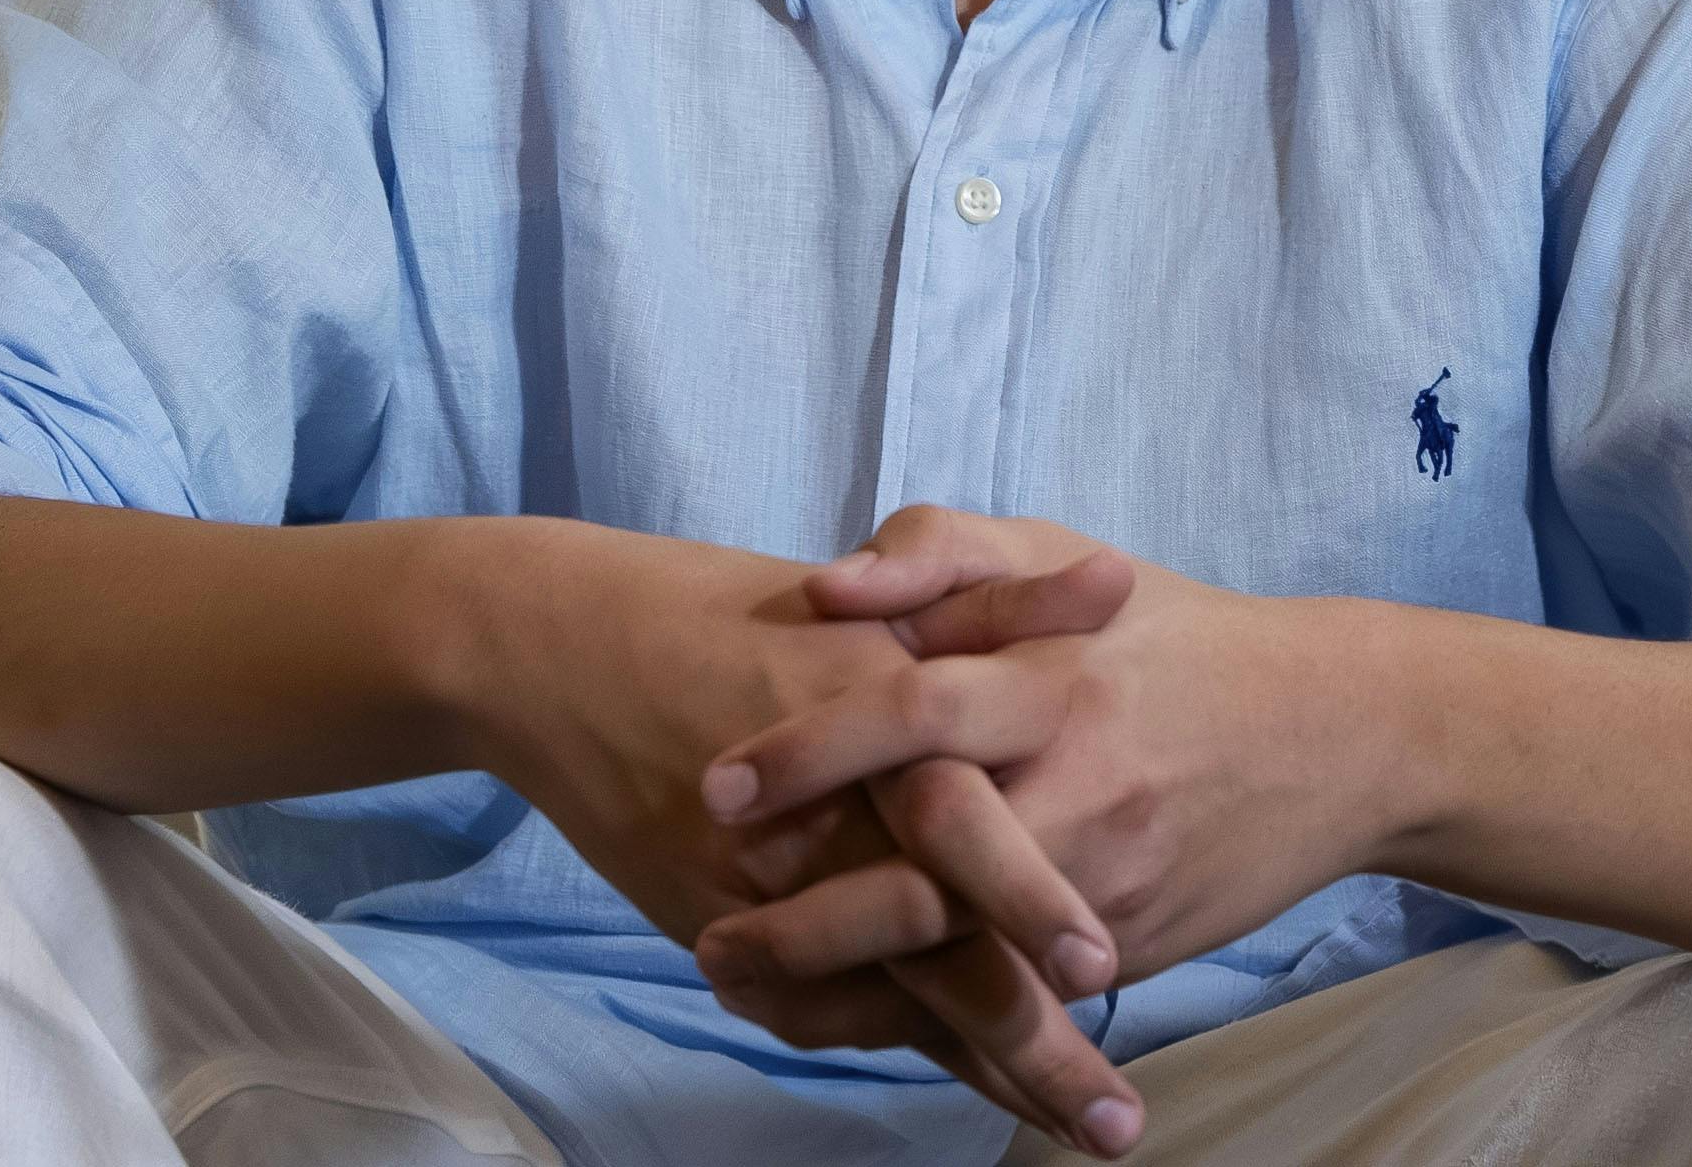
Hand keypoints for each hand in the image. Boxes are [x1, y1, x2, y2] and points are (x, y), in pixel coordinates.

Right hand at [443, 516, 1145, 1147]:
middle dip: (1036, 1041)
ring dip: (998, 1072)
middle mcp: (829, 826)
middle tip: (1117, 1122)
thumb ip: (1005, 605)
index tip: (1108, 967)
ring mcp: (775, 894)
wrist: (572, 654)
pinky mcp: (731, 933)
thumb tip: (1119, 579)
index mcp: (878, 728)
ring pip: (899, 1002)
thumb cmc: (740, 614)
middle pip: (944, 952)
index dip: (1036, 905)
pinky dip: (907, 1044)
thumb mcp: (881, 597)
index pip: (969, 835)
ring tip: (1085, 1128)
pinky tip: (989, 1084)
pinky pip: (829, 1013)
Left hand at [692, 509, 1386, 1069]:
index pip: (917, 712)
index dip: (812, 750)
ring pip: (966, 961)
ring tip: (745, 991)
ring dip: (847, 993)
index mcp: (1053, 676)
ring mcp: (1107, 882)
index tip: (717, 788)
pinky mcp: (1128, 949)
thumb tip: (823, 586)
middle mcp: (1081, 785)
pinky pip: (1013, 1000)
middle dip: (812, 919)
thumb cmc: (1166, 631)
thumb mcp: (1058, 549)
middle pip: (932, 869)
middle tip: (708, 939)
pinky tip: (836, 1024)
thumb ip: (936, 551)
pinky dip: (923, 1027)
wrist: (1336, 732)